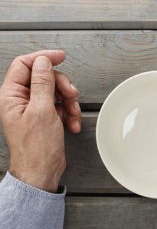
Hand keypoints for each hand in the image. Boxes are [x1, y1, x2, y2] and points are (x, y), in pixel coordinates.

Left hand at [0, 50, 80, 191]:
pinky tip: (72, 124)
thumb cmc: (36, 148)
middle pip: (45, 78)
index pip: (25, 65)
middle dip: (62, 86)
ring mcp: (35, 108)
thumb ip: (42, 83)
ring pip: (56, 91)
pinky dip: (70, 113)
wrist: (42, 171)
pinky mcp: (47, 116)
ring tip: (73, 115)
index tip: (60, 57)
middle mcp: (22, 100)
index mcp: (12, 95)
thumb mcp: (42, 110)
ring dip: (69, 101)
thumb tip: (43, 62)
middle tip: (72, 95)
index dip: (43, 59)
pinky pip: (61, 105)